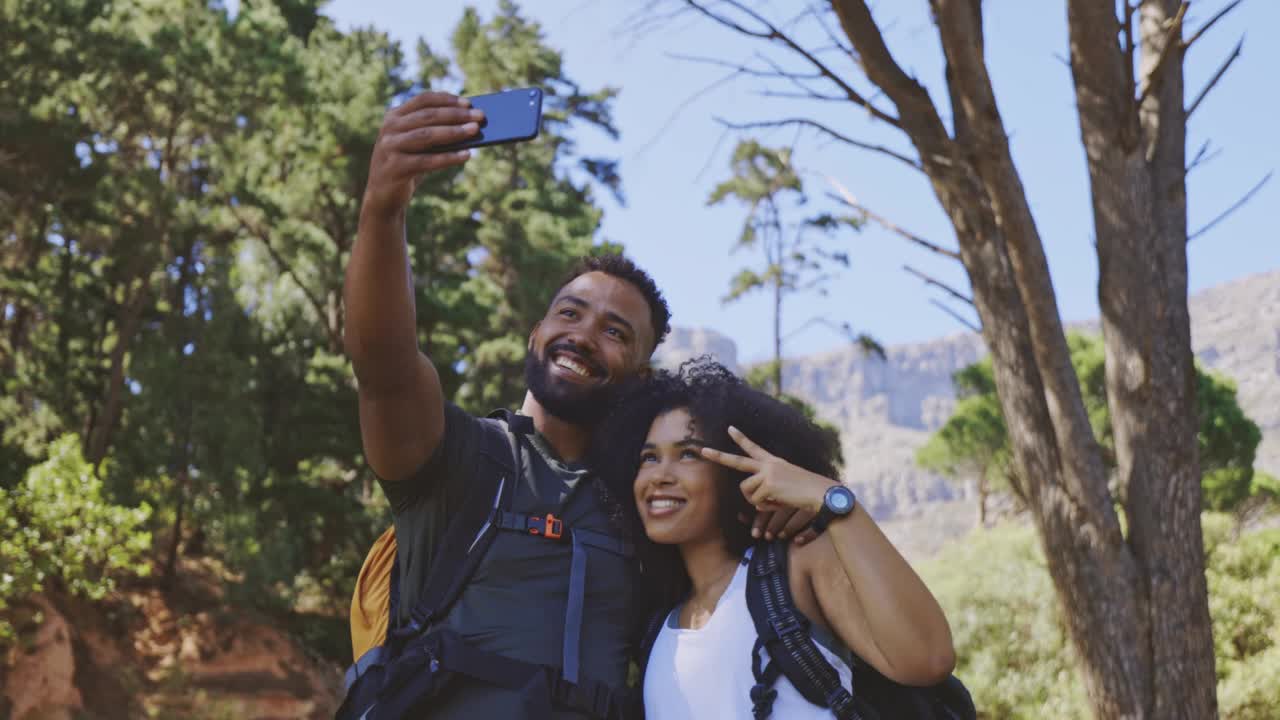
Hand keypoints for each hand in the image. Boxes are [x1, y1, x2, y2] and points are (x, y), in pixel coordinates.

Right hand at [363, 91, 483, 217]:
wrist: (383, 196)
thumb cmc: (408, 165)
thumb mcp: (417, 145)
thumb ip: (434, 132)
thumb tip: (469, 124)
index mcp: (394, 116)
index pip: (423, 100)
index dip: (447, 100)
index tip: (469, 103)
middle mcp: (389, 128)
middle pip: (428, 116)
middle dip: (456, 115)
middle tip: (480, 117)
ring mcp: (390, 147)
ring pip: (427, 135)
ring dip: (454, 132)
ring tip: (475, 131)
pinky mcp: (395, 167)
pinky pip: (427, 161)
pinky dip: (449, 157)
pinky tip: (467, 155)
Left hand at [702, 426, 836, 543]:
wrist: (822, 493)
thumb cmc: (806, 493)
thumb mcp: (785, 486)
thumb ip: (767, 489)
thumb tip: (754, 502)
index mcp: (773, 462)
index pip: (754, 447)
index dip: (740, 438)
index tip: (729, 429)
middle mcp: (768, 464)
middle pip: (737, 461)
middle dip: (718, 456)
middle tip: (703, 451)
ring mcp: (768, 473)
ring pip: (746, 491)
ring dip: (756, 501)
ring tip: (774, 501)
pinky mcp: (769, 485)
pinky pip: (757, 502)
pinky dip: (766, 508)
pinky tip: (780, 503)